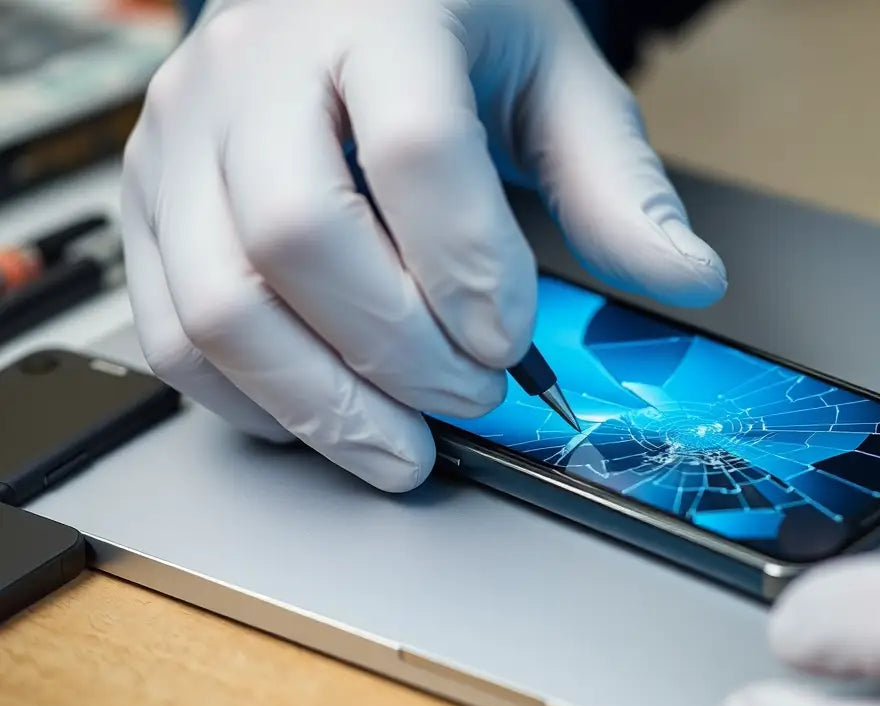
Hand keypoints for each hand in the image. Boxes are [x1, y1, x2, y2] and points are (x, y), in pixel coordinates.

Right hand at [121, 0, 724, 490]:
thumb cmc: (453, 27)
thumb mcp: (557, 82)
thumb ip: (618, 184)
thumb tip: (687, 280)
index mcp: (378, 17)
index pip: (414, 149)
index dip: (469, 268)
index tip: (516, 345)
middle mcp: (257, 69)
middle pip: (295, 237)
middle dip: (396, 352)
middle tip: (473, 401)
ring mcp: (184, 135)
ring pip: (216, 303)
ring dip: (319, 403)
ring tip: (401, 448)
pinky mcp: (149, 198)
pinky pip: (169, 327)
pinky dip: (247, 397)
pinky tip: (323, 415)